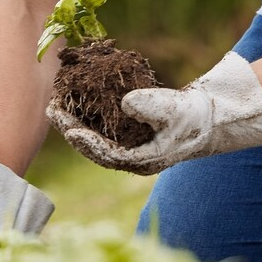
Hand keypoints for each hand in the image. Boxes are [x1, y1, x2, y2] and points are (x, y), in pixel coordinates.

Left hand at [48, 51, 261, 175]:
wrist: (209, 118)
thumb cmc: (194, 117)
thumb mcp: (177, 110)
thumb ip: (153, 106)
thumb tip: (125, 103)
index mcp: (142, 161)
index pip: (107, 155)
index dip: (86, 142)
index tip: (70, 129)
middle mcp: (131, 158)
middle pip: (93, 146)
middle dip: (71, 129)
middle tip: (51, 110)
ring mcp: (129, 147)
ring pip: (94, 136)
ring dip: (75, 120)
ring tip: (55, 104)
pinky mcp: (128, 135)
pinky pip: (101, 127)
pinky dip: (87, 114)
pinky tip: (73, 100)